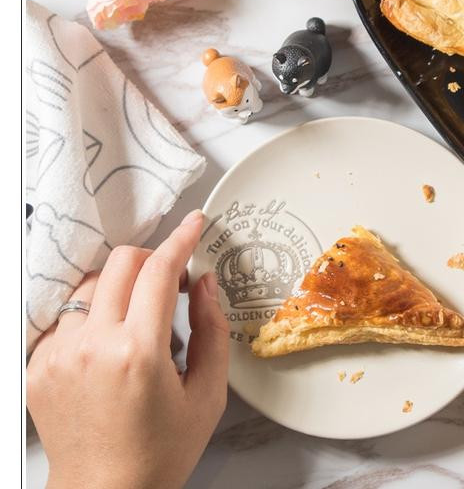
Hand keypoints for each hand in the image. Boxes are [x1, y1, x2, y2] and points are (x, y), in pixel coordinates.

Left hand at [27, 210, 228, 488]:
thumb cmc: (160, 451)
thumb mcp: (207, 394)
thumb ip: (212, 330)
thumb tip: (205, 284)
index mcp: (138, 352)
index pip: (159, 270)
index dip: (181, 240)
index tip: (193, 225)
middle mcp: (91, 346)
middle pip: (120, 263)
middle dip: (151, 259)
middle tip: (171, 283)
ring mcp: (58, 355)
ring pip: (91, 284)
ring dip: (120, 288)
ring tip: (138, 324)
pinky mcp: (38, 366)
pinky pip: (68, 316)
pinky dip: (93, 316)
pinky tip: (110, 347)